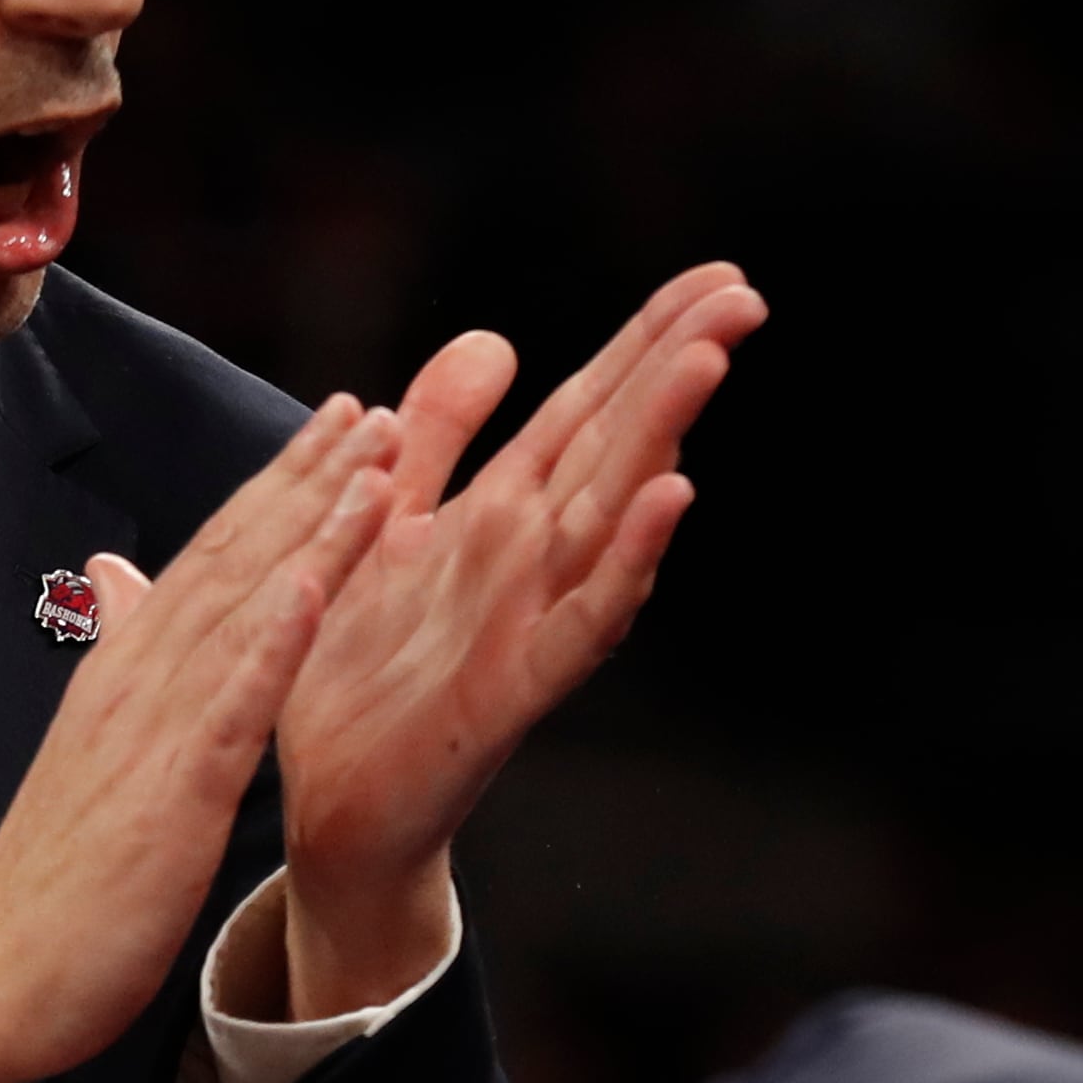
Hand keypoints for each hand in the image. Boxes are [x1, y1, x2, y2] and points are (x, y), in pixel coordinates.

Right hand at [0, 396, 403, 1082]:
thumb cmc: (54, 876)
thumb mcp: (93, 748)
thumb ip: (115, 655)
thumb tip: (115, 574)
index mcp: (126, 671)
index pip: (211, 559)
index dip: (276, 489)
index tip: (334, 429)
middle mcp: (138, 679)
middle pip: (232, 556)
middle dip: (305, 478)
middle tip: (368, 410)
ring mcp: (154, 729)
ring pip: (242, 606)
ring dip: (311, 528)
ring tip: (372, 461)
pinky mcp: (172, 791)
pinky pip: (230, 703)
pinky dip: (273, 640)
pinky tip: (317, 586)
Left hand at [262, 263, 768, 1017]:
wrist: (335, 807)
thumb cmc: (362, 674)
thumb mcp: (389, 523)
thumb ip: (439, 434)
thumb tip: (497, 339)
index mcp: (503, 512)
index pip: (588, 405)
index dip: (646, 338)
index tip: (716, 275)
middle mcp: (532, 558)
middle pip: (615, 442)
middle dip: (675, 366)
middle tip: (747, 294)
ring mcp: (532, 620)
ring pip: (609, 512)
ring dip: (660, 436)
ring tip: (709, 360)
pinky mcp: (514, 687)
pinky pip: (582, 618)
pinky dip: (627, 561)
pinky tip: (667, 499)